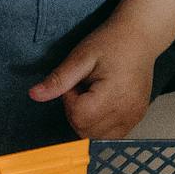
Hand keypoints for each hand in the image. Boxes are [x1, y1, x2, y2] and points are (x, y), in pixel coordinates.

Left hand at [30, 20, 157, 137]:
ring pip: (96, 136)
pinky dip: (100, 124)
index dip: (70, 100)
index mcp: (114, 96)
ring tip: (95, 93)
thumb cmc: (112, 42)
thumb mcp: (81, 56)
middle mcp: (127, 112)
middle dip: (77, 111)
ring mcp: (133, 117)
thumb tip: (34, 95)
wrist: (140, 36)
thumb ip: (59, 80)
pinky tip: (103, 102)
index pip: (78, 117)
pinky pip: (111, 134)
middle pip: (85, 131)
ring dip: (88, 120)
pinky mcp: (136, 118)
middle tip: (84, 86)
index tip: (76, 82)